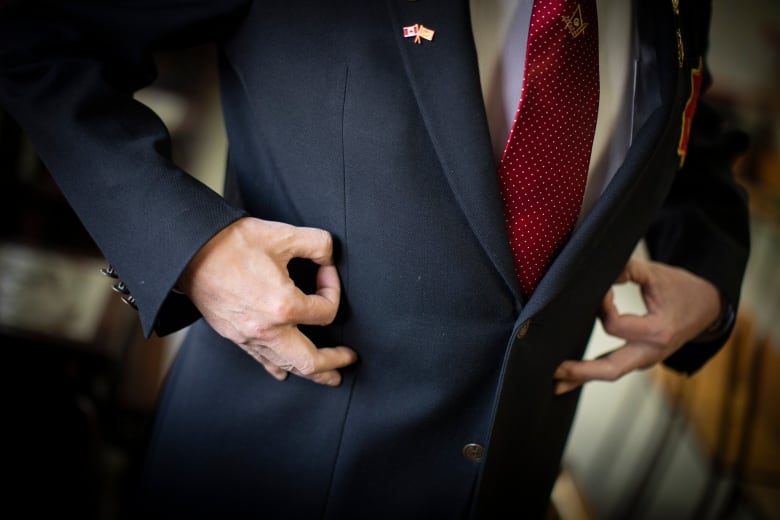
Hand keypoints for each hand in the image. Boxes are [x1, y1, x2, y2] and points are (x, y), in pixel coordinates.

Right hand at [178, 217, 357, 386]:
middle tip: (349, 359)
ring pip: (286, 365)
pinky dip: (278, 368)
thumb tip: (328, 255)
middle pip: (310, 361)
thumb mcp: (283, 235)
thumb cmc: (232, 243)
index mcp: (283, 306)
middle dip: (333, 362)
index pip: (325, 311)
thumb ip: (318, 243)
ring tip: (328, 375)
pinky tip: (284, 372)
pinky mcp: (234, 335)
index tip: (326, 271)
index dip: (333, 289)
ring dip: (311, 371)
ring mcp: (248, 337)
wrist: (188, 251)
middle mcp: (266, 329)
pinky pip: (261, 360)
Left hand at [553, 257, 720, 394]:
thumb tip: (598, 271)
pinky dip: (589, 375)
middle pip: (612, 369)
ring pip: (610, 374)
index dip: (601, 306)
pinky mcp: (638, 360)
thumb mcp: (658, 275)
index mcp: (659, 331)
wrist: (707, 309)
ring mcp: (644, 360)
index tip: (600, 287)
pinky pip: (612, 370)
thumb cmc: (682, 290)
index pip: (615, 325)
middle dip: (582, 371)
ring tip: (552, 383)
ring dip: (580, 378)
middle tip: (554, 370)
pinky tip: (565, 382)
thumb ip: (628, 270)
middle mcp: (651, 353)